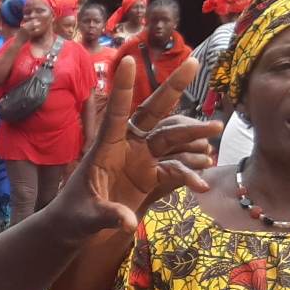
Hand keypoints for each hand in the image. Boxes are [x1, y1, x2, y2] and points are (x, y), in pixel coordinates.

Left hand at [48, 56, 219, 235]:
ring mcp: (140, 158)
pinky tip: (203, 185)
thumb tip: (128, 222)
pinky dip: (189, 174)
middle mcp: (125, 146)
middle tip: (194, 63)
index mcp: (104, 148)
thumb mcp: (86, 217)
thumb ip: (108, 216)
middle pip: (152, 113)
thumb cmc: (73, 216)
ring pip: (171, 137)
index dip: (122, 89)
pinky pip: (175, 168)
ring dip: (193, 132)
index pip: (115, 114)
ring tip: (216, 129)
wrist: (78, 227)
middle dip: (173, 88)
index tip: (128, 62)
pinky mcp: (149, 175)